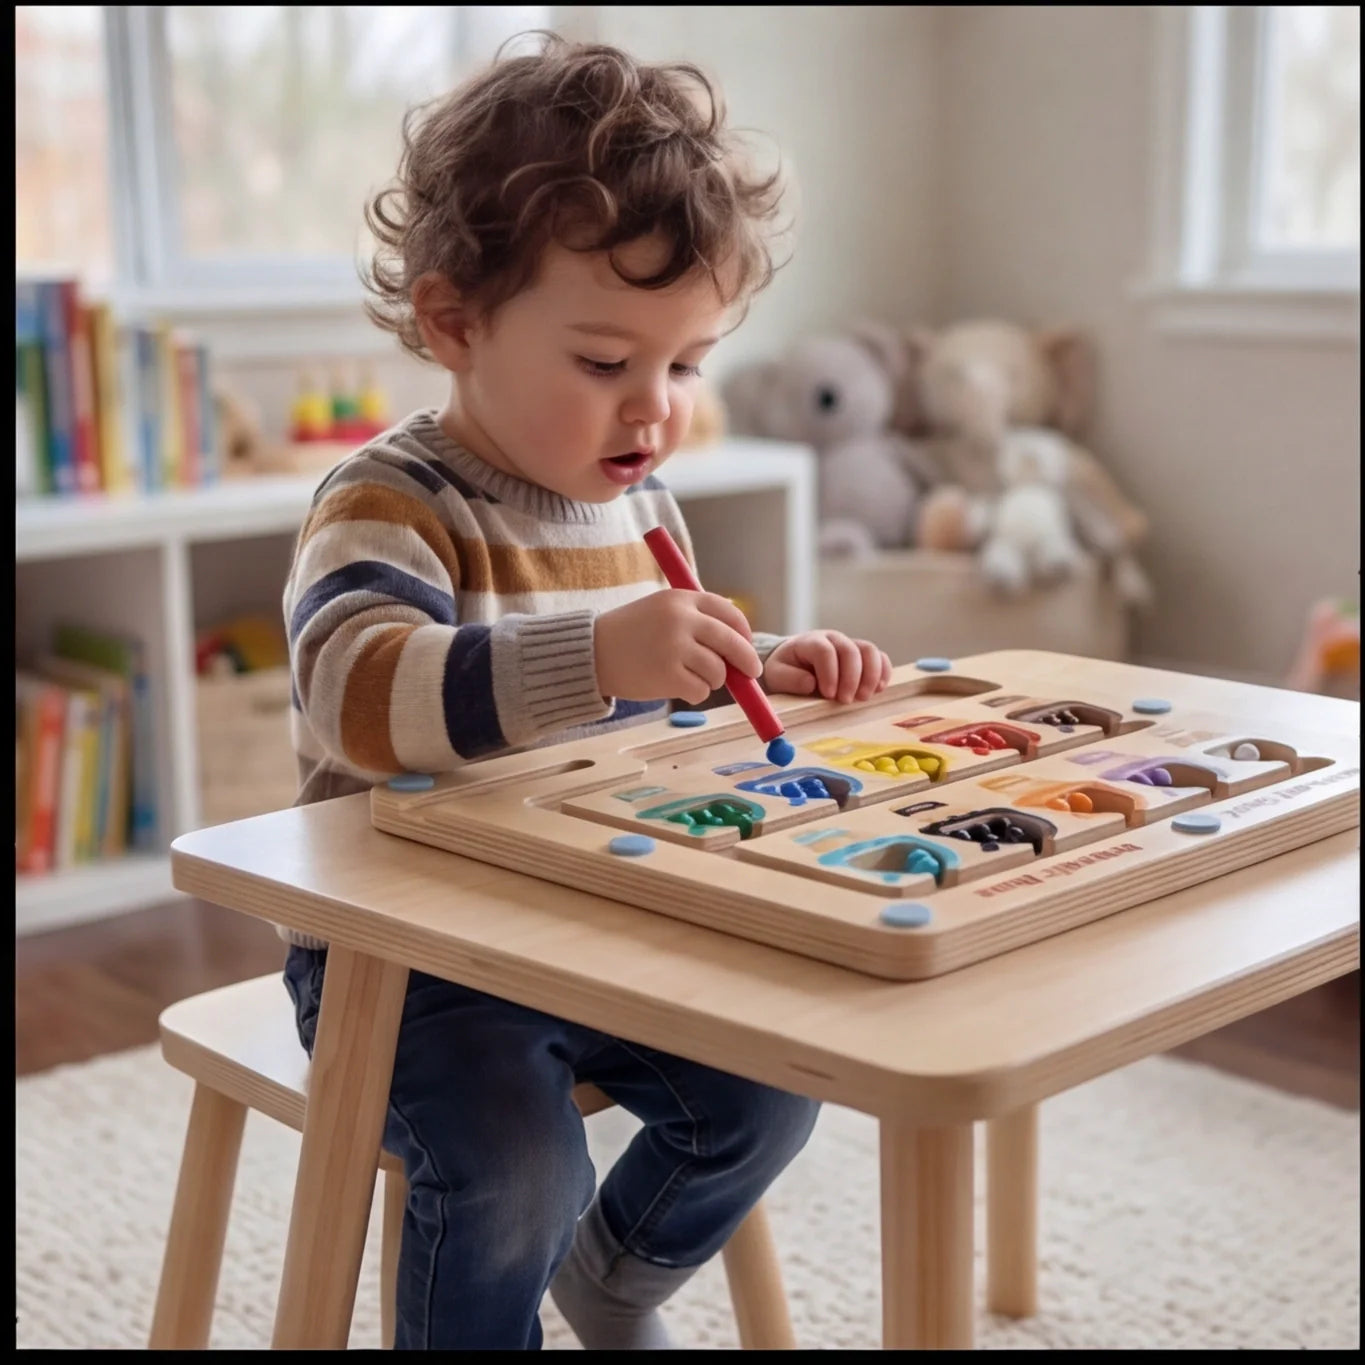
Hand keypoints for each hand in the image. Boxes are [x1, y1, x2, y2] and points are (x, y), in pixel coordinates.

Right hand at [595, 590, 761, 705]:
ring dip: (711, 680)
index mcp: (682, 598)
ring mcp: (675, 647)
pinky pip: (701, 691)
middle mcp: (681, 619)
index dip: (744, 633)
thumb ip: (697, 619)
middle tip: (751, 673)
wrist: (590, 652)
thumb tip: (741, 644)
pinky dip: (695, 693)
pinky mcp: (668, 675)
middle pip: (733, 643)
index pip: (729, 613)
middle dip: (747, 661)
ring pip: (718, 672)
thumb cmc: (630, 634)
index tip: (747, 646)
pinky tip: (673, 686)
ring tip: (686, 676)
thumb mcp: (662, 610)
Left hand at [763, 630, 891, 703]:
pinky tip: (878, 689)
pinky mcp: (863, 655)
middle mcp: (833, 639)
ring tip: (863, 698)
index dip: (829, 673)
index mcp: (810, 641)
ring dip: (870, 675)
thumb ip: (790, 679)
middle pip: (850, 650)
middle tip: (846, 701)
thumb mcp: (777, 674)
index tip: (828, 694)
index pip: (824, 651)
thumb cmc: (786, 670)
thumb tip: (810, 684)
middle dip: (851, 678)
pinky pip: (880, 657)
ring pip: (869, 651)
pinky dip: (883, 672)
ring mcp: (850, 644)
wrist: (794, 663)